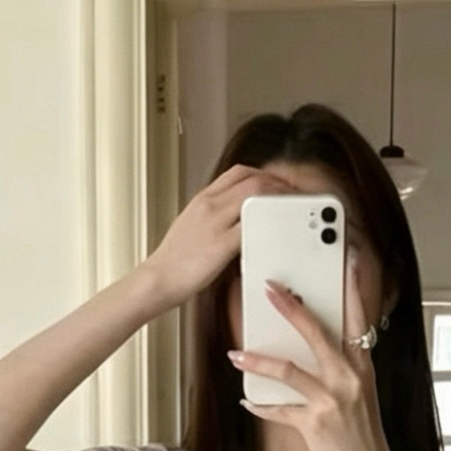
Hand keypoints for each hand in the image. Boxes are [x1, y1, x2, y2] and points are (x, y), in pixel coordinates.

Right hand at [144, 162, 299, 305]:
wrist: (158, 279)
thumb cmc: (175, 260)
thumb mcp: (193, 225)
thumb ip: (215, 216)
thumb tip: (236, 217)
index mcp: (203, 199)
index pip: (239, 172)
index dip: (264, 173)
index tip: (278, 183)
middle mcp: (210, 205)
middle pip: (252, 179)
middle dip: (278, 184)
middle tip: (292, 195)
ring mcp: (215, 223)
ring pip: (254, 196)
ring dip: (278, 200)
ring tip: (291, 209)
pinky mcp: (221, 245)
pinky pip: (251, 226)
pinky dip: (268, 224)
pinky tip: (277, 231)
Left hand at [226, 249, 395, 450]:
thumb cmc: (362, 435)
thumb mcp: (360, 395)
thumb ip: (342, 370)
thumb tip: (317, 350)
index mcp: (362, 366)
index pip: (358, 318)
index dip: (351, 288)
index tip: (345, 260)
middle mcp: (348, 378)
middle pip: (316, 333)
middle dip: (290, 308)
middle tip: (270, 288)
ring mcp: (331, 400)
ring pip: (288, 369)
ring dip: (258, 360)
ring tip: (236, 354)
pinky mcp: (313, 424)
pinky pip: (279, 410)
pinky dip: (260, 405)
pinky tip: (246, 400)